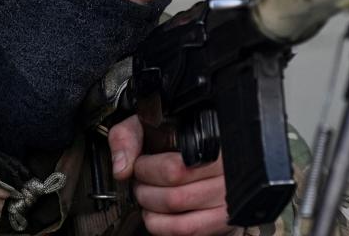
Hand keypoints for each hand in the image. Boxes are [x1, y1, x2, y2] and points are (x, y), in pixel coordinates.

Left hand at [108, 115, 240, 235]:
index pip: (174, 168)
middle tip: (141, 179)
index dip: (146, 169)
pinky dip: (161, 225)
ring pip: (179, 217)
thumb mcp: (155, 123)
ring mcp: (226, 198)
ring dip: (151, 207)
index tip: (139, 164)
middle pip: (173, 196)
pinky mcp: (223, 218)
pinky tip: (158, 211)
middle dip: (145, 189)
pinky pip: (186, 230)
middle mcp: (226, 173)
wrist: (206, 150)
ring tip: (148, 193)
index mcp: (214, 142)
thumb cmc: (182, 138)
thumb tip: (122, 166)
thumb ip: (131, 135)